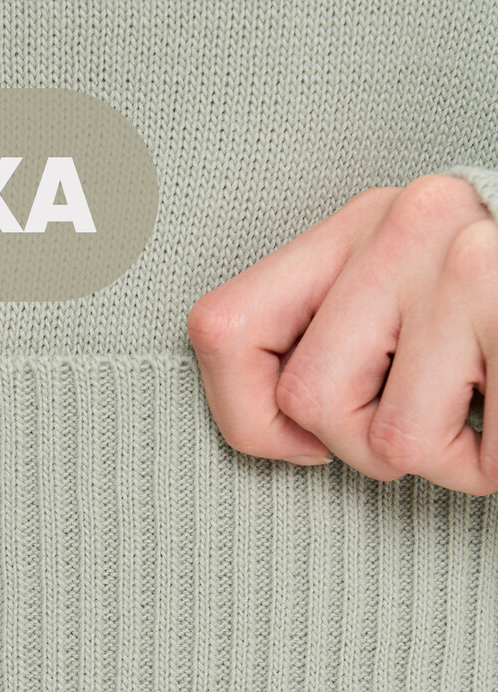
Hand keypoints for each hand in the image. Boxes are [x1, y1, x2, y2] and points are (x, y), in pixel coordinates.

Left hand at [187, 174, 497, 495]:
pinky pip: (476, 459)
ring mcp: (472, 268)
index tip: (301, 437)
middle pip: (308, 402)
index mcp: (357, 226)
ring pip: (387, 442)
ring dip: (440, 458)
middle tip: (428, 411)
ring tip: (481, 407)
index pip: (221, 331)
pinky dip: (494, 465)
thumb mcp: (390, 301)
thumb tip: (265, 426)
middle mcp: (407, 226)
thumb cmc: (488, 317)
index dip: (246, 415)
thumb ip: (321, 334)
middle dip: (362, 446)